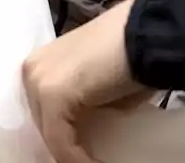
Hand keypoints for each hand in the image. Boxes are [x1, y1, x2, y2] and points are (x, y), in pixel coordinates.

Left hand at [22, 0, 147, 162]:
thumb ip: (84, 103)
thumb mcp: (100, 85)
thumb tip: (86, 130)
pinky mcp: (52, 94)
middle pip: (42, 119)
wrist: (150, 34)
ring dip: (69, 153)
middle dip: (62, 143)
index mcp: (43, 61)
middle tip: (86, 159)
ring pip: (49, 131)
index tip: (81, 150)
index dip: (61, 133)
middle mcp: (34, 67)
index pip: (42, 108)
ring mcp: (39, 79)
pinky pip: (60, 139)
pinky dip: (77, 158)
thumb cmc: (134, 56)